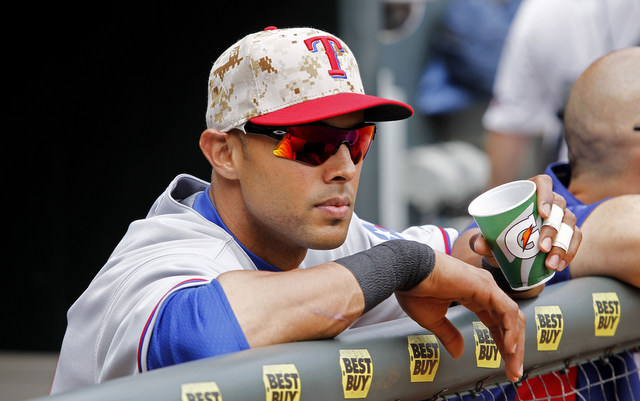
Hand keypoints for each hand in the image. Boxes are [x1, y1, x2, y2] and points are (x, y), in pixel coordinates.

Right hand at [395, 251, 525, 382]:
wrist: (406, 270)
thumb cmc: (414, 289)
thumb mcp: (433, 319)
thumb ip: (449, 334)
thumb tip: (458, 353)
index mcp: (472, 294)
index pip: (497, 321)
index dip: (502, 343)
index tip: (506, 365)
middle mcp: (484, 288)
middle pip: (509, 321)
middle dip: (514, 348)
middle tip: (514, 373)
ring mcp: (486, 285)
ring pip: (512, 316)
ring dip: (516, 343)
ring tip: (513, 365)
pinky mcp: (484, 286)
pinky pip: (507, 310)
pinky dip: (510, 330)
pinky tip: (508, 347)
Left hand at [471, 174, 581, 271]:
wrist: (505, 247)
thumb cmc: (497, 232)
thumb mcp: (487, 235)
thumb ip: (479, 239)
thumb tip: (480, 245)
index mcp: (528, 192)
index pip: (543, 183)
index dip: (546, 195)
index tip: (543, 213)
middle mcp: (549, 201)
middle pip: (559, 207)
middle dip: (552, 229)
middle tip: (542, 248)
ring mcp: (560, 216)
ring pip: (569, 224)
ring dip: (562, 245)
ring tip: (550, 263)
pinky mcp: (567, 232)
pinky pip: (574, 239)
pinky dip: (569, 253)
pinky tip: (559, 265)